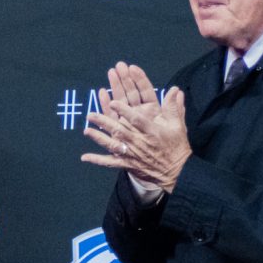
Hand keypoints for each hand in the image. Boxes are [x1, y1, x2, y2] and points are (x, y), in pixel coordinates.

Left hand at [82, 76, 191, 192]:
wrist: (178, 173)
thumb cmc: (176, 147)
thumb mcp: (178, 126)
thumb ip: (174, 107)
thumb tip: (175, 89)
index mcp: (152, 132)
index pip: (136, 120)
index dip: (124, 111)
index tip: (113, 102)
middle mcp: (140, 143)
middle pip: (120, 131)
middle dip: (104, 122)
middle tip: (90, 114)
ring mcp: (132, 154)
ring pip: (113, 145)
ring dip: (99, 137)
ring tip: (86, 130)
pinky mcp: (128, 164)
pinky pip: (111, 163)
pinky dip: (97, 160)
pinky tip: (84, 157)